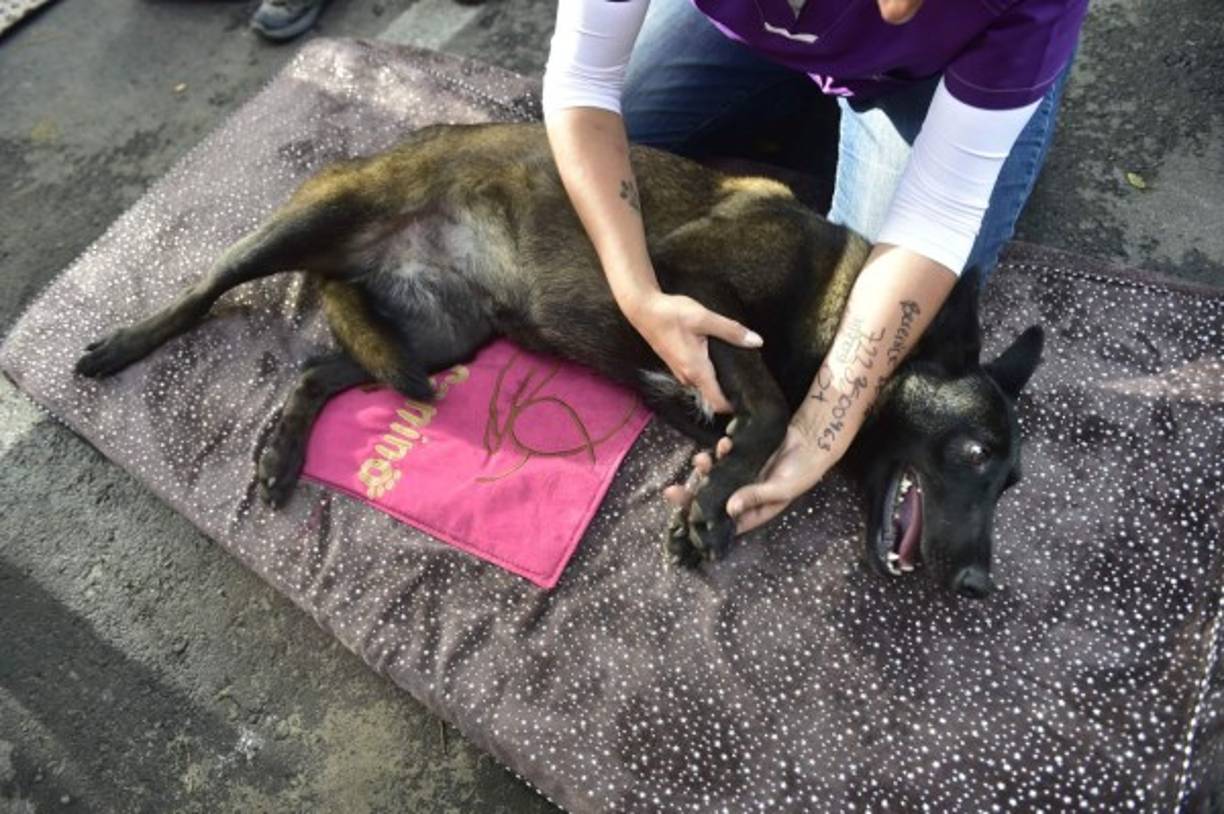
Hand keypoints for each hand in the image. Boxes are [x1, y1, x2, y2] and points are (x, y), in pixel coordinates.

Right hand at [626, 291, 761, 413]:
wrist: (643, 309)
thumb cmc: (671, 314)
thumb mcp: (704, 318)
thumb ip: (731, 330)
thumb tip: (756, 341)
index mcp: (696, 370)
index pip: (717, 402)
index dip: (734, 405)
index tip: (750, 399)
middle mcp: (687, 377)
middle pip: (712, 395)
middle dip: (729, 391)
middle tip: (749, 380)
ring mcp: (680, 372)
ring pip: (704, 386)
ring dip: (718, 381)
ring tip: (736, 368)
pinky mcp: (676, 365)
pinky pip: (697, 377)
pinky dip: (708, 374)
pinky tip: (717, 359)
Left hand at [664, 423, 828, 534]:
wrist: (812, 440)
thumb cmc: (802, 472)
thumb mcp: (781, 488)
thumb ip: (756, 496)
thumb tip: (730, 508)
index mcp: (752, 511)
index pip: (723, 522)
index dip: (703, 521)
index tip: (683, 516)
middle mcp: (742, 495)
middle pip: (711, 499)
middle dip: (691, 495)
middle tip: (671, 492)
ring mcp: (740, 475)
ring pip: (714, 475)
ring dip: (705, 468)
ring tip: (701, 459)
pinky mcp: (740, 456)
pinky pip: (724, 456)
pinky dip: (720, 450)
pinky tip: (724, 443)